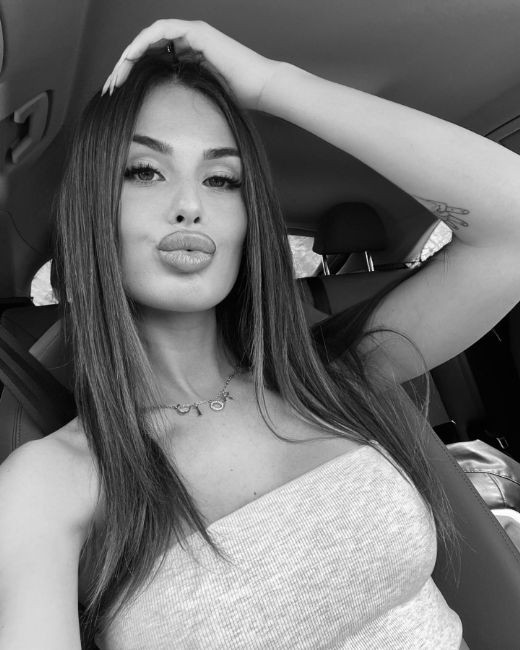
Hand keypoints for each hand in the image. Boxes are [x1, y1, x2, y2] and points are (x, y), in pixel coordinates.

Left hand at [102, 19, 280, 109]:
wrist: (261, 89)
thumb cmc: (238, 99)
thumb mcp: (201, 99)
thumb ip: (182, 97)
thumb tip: (161, 115)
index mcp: (187, 56)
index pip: (151, 60)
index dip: (132, 75)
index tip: (117, 94)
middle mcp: (187, 41)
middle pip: (145, 48)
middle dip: (124, 67)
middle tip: (109, 87)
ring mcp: (191, 33)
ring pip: (149, 37)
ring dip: (129, 54)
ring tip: (116, 75)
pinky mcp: (196, 31)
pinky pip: (161, 30)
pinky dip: (144, 42)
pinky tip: (131, 59)